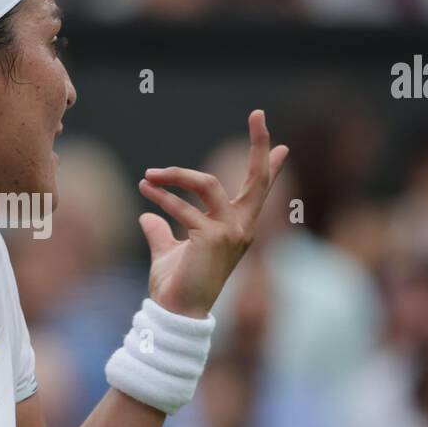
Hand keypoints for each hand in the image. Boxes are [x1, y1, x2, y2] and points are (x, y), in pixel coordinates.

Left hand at [138, 110, 288, 317]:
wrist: (175, 312)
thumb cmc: (176, 285)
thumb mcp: (168, 251)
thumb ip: (161, 230)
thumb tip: (147, 217)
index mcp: (237, 228)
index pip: (258, 191)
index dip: (270, 167)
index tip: (281, 145)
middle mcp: (241, 228)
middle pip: (257, 179)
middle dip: (259, 144)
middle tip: (260, 114)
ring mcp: (230, 232)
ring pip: (207, 184)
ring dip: (175, 175)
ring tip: (150, 175)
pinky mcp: (212, 238)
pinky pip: (184, 208)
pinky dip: (162, 198)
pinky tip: (146, 190)